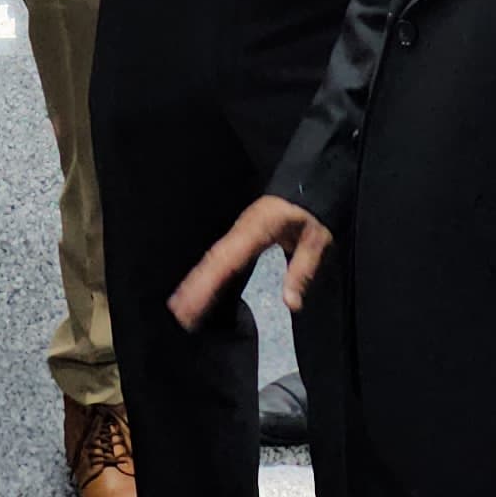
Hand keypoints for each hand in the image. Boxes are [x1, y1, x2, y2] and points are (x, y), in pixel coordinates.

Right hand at [168, 194, 330, 329]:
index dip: (207, 283)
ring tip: (180, 306)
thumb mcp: (316, 241)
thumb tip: (291, 305)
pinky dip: (206, 273)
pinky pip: (219, 256)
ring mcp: (238, 232)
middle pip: (212, 260)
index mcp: (256, 229)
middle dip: (193, 286)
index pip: (227, 260)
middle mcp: (240, 231)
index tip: (192, 304)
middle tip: (178, 314)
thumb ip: (302, 271)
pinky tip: (199, 288)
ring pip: (212, 258)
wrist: (310, 182)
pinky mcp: (240, 235)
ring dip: (195, 280)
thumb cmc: (312, 211)